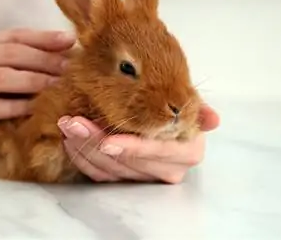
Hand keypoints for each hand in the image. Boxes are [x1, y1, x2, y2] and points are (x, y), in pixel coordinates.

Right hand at [0, 28, 75, 148]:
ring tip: (59, 85)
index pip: (13, 36)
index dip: (43, 37)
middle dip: (45, 58)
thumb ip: (4, 61)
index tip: (70, 39)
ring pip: (1, 77)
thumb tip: (51, 60)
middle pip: (11, 53)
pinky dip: (14, 106)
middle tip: (71, 66)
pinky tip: (34, 108)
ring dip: (34, 80)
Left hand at [57, 104, 219, 183]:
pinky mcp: (125, 179)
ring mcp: (145, 177)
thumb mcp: (188, 101)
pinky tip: (70, 139)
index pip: (155, 151)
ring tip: (67, 124)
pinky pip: (100, 174)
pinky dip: (82, 157)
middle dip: (95, 141)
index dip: (131, 147)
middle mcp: (169, 170)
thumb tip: (213, 120)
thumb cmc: (176, 104)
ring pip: (109, 168)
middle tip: (72, 121)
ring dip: (84, 146)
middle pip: (127, 161)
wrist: (165, 114)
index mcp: (187, 151)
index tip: (107, 141)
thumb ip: (198, 109)